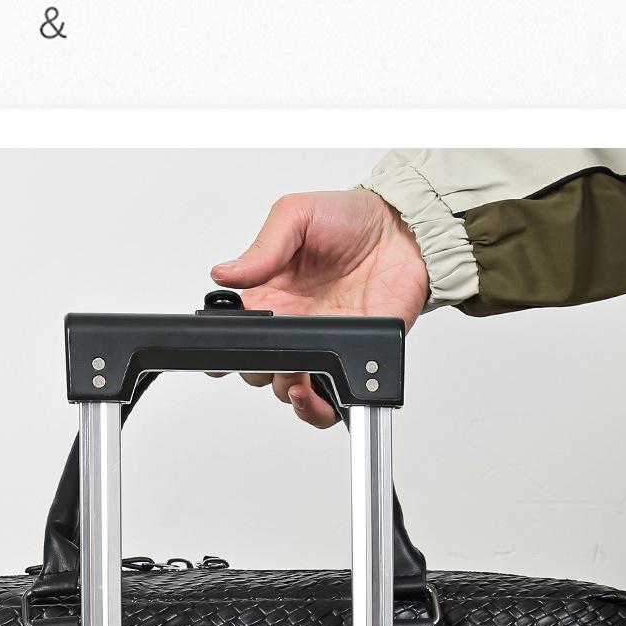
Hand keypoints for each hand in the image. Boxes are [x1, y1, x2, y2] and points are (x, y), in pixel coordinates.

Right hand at [209, 189, 429, 427]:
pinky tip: (311, 393)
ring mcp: (320, 347)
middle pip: (256, 369)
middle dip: (257, 371)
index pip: (234, 333)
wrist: (406, 233)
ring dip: (284, 389)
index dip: (221, 350)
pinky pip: (326, 403)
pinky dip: (314, 410)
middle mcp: (290, 325)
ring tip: (295, 372)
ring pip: (286, 391)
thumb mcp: (297, 215)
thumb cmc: (353, 218)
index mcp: (268, 294)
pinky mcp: (349, 362)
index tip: (220, 354)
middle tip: (272, 356)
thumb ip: (262, 248)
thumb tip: (223, 274)